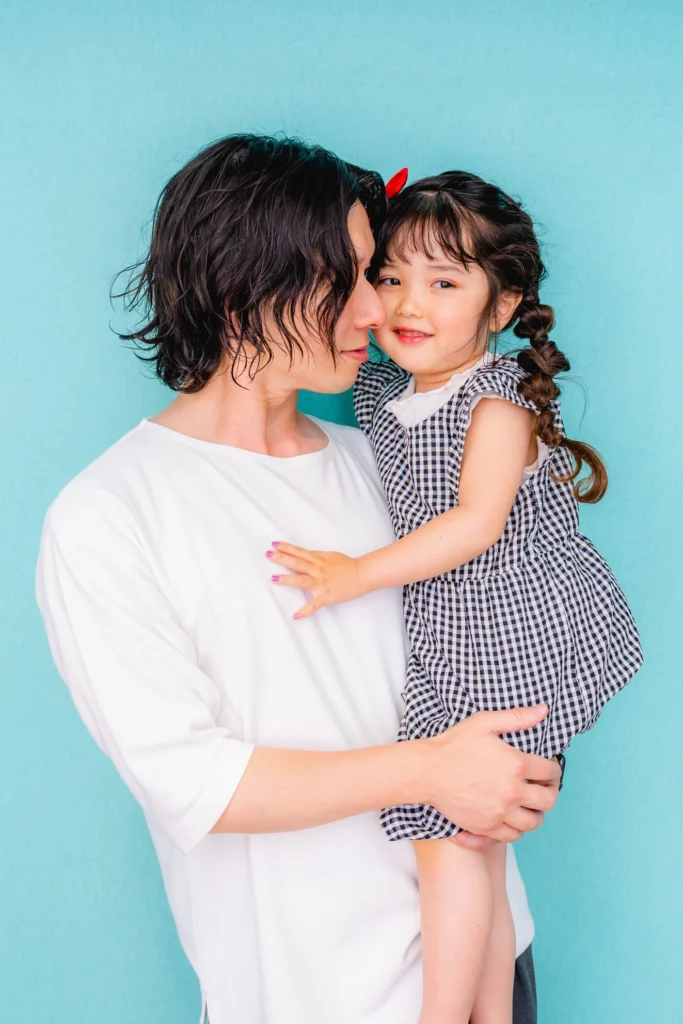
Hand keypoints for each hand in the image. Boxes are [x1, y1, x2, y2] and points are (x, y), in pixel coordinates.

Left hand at [267, 542, 368, 618]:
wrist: (363, 575)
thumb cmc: (348, 566)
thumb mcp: (331, 556)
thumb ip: (317, 556)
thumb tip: (304, 555)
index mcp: (319, 560)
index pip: (300, 552)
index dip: (287, 548)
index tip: (274, 544)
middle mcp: (318, 570)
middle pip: (297, 563)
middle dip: (282, 558)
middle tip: (268, 554)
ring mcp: (321, 583)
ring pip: (302, 580)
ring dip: (287, 579)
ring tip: (274, 578)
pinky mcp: (326, 596)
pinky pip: (314, 605)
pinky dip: (305, 611)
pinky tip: (296, 616)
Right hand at [418, 704, 559, 843]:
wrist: (427, 771)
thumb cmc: (453, 745)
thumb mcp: (484, 722)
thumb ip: (517, 717)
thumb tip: (543, 710)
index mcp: (516, 764)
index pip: (550, 771)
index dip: (553, 768)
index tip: (547, 767)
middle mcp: (512, 791)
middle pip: (548, 800)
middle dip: (549, 792)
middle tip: (541, 786)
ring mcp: (500, 812)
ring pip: (533, 822)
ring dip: (535, 812)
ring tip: (528, 803)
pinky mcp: (486, 827)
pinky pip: (513, 836)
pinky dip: (517, 828)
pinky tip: (511, 817)